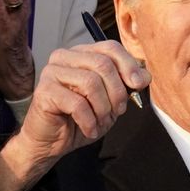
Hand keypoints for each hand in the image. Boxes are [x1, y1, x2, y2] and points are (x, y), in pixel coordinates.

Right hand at [0, 42, 148, 190]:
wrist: (50, 142)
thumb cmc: (80, 118)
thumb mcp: (110, 101)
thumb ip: (126, 85)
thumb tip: (144, 76)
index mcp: (81, 53)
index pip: (110, 48)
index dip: (128, 66)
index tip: (137, 85)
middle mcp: (64, 57)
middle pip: (103, 64)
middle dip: (117, 93)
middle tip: (117, 112)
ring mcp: (52, 72)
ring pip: (91, 83)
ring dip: (103, 109)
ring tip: (101, 122)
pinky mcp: (44, 91)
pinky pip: (77, 103)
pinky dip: (89, 121)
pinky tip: (89, 130)